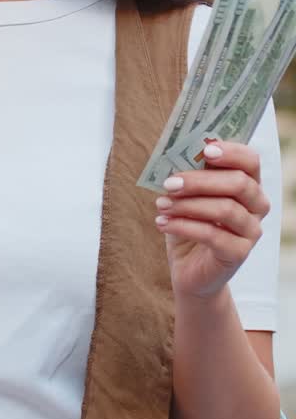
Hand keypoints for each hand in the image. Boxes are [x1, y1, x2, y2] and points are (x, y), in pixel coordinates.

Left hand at [154, 141, 269, 299]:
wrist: (189, 269)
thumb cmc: (190, 224)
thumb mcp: (187, 197)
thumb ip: (189, 175)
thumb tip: (175, 152)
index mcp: (248, 184)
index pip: (251, 161)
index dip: (231, 153)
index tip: (205, 150)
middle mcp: (256, 206)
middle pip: (239, 183)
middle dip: (200, 181)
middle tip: (170, 182)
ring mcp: (251, 231)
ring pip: (225, 209)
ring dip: (188, 204)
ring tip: (161, 204)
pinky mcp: (238, 253)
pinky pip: (212, 235)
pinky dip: (183, 226)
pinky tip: (162, 223)